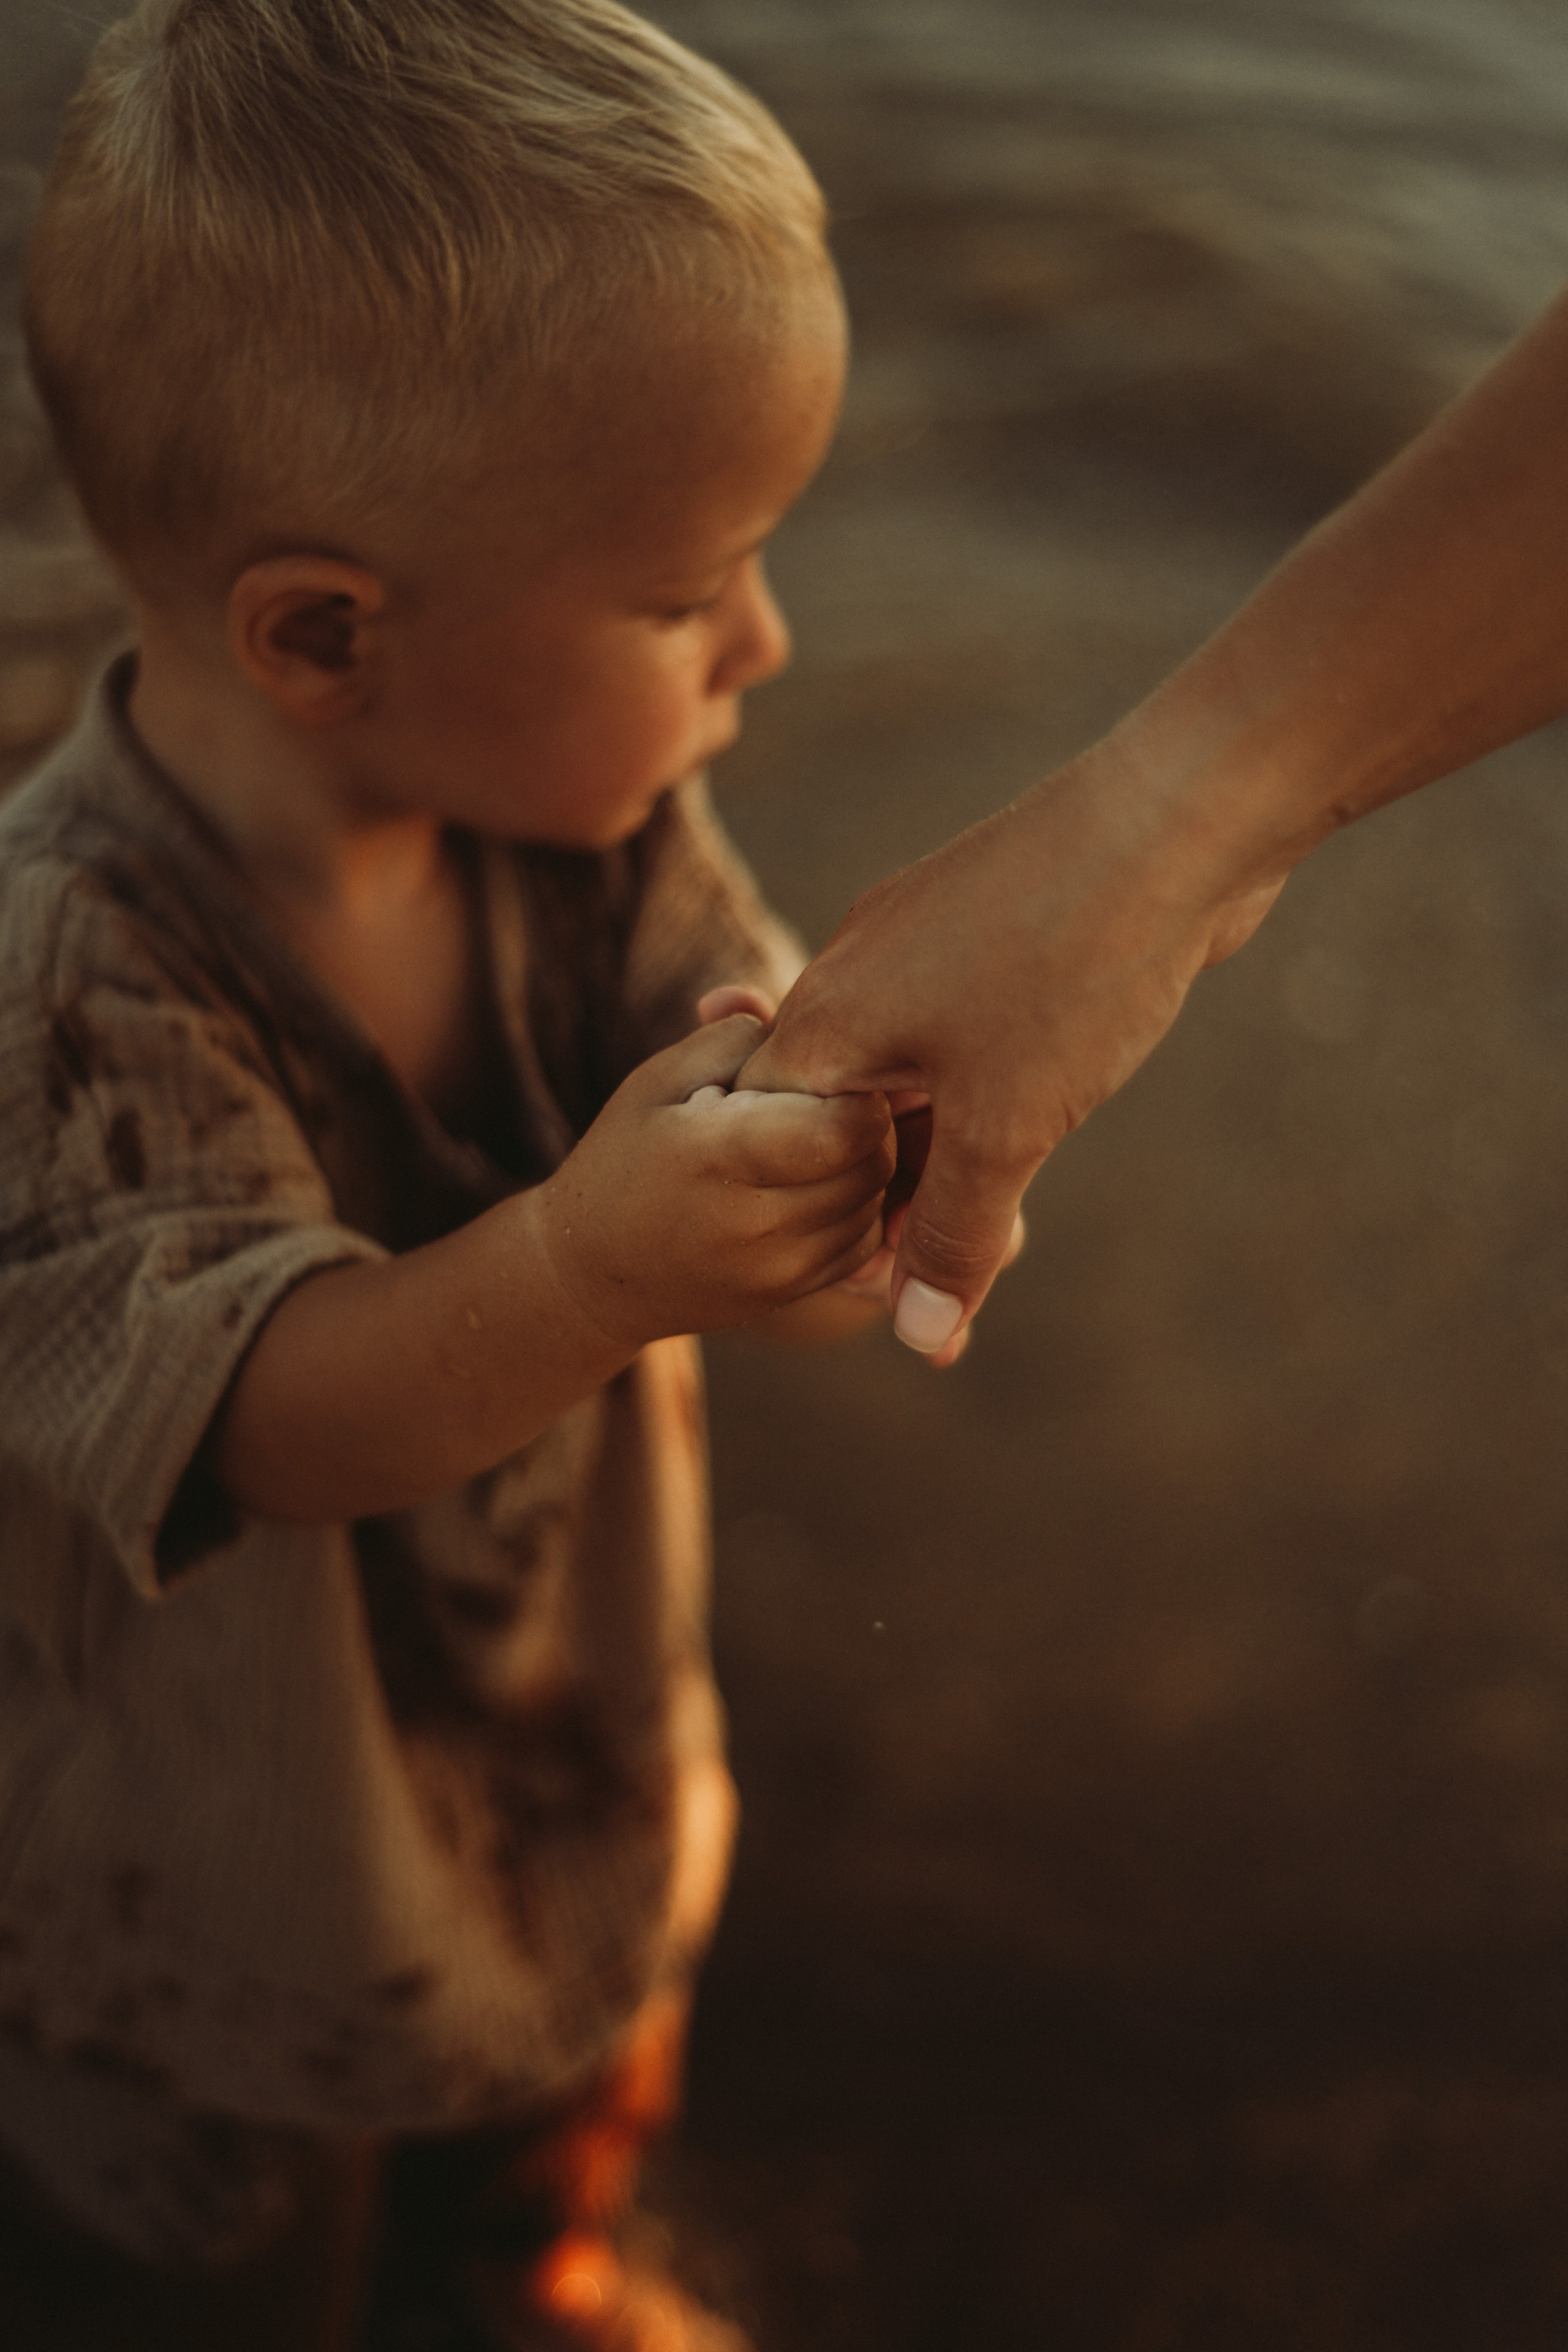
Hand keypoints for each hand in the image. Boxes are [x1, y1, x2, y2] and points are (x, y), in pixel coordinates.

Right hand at [532, 1014, 894, 1348]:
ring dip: (865, 1163)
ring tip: (819, 1137)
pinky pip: (867, 1240)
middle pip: (872, 1161)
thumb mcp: (659, 1078)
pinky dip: (858, 1206)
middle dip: (867, 1120)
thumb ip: (736, 1035)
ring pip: (876, 1201)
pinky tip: (816, 1182)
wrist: (592, 1272)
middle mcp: (755, 1223)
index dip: (856, 1088)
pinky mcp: (792, 1292)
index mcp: (719, 1155)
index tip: (830, 1071)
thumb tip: (812, 1019)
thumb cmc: (626, 1156)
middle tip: (830, 1098)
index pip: (846, 1125)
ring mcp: (777, 1269)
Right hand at [735, 743, 1282, 1356]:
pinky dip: (983, 1086)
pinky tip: (1040, 1114)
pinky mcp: (993, 925)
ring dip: (942, 1144)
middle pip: (842, 1111)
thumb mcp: (1006, 1128)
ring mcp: (926, 939)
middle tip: (951, 1270)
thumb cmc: (1074, 965)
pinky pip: (962, 1028)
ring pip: (908, 1071)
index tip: (886, 1282)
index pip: (777, 1141)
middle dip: (891, 1195)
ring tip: (1000, 1216)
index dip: (826, 1223)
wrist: (1182, 816)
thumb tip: (920, 1337)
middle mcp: (859, 969)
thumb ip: (953, 1233)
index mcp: (831, 1016)